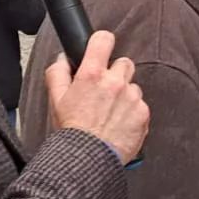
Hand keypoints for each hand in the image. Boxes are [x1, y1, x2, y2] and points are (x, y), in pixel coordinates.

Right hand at [45, 30, 149, 163]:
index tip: (101, 49)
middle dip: (115, 74)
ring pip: (133, 86)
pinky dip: (133, 113)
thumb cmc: (72, 132)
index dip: (102, 43)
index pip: (104, 40)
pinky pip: (141, 106)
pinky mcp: (143, 114)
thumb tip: (62, 60)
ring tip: (111, 113)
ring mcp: (131, 97)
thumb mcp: (55, 100)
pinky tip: (119, 124)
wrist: (88, 159)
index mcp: (92, 74)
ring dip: (125, 95)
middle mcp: (115, 82)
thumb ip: (58, 73)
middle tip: (105, 91)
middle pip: (124, 63)